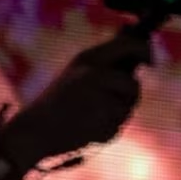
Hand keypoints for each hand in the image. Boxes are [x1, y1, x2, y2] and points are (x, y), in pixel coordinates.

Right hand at [0, 29, 150, 165]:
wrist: (30, 134)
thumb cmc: (56, 103)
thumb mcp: (76, 73)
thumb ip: (105, 64)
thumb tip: (138, 55)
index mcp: (86, 59)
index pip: (128, 45)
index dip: (144, 50)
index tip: (149, 60)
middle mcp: (94, 76)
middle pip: (133, 84)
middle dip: (127, 95)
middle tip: (109, 102)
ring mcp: (98, 101)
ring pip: (127, 108)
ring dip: (116, 114)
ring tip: (90, 116)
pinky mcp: (101, 126)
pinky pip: (118, 127)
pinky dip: (107, 130)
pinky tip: (86, 130)